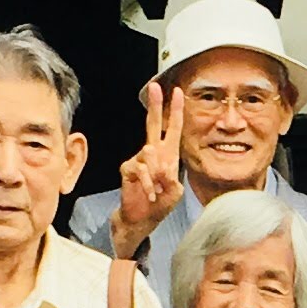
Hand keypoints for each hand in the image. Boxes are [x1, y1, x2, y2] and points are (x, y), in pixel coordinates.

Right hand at [114, 79, 187, 247]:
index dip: (176, 110)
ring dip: (158, 173)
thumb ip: (172, 178)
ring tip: (159, 190)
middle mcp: (152, 153)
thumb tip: (163, 167)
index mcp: (168, 155)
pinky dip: (149, 183)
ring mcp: (139, 160)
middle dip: (155, 105)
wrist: (141, 220)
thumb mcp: (174, 192)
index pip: (172, 128)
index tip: (178, 92)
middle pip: (152, 124)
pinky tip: (151, 194)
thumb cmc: (159, 205)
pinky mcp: (128, 169)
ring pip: (149, 152)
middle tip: (155, 87)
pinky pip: (141, 169)